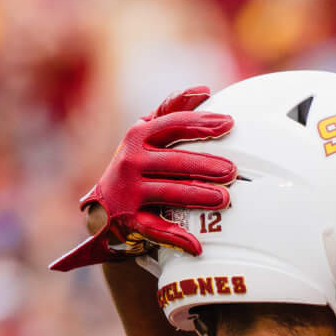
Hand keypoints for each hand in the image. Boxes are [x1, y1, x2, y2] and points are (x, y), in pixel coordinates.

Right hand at [54, 87, 234, 268]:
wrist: (103, 209)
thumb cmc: (135, 166)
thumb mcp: (146, 136)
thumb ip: (171, 112)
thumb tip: (203, 91)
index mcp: (138, 136)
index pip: (172, 125)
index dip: (201, 124)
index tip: (229, 124)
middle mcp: (130, 161)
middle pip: (174, 161)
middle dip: (205, 165)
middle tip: (232, 171)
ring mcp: (128, 191)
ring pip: (168, 192)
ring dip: (197, 195)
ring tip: (224, 198)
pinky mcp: (128, 220)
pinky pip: (155, 229)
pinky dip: (176, 238)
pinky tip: (196, 245)